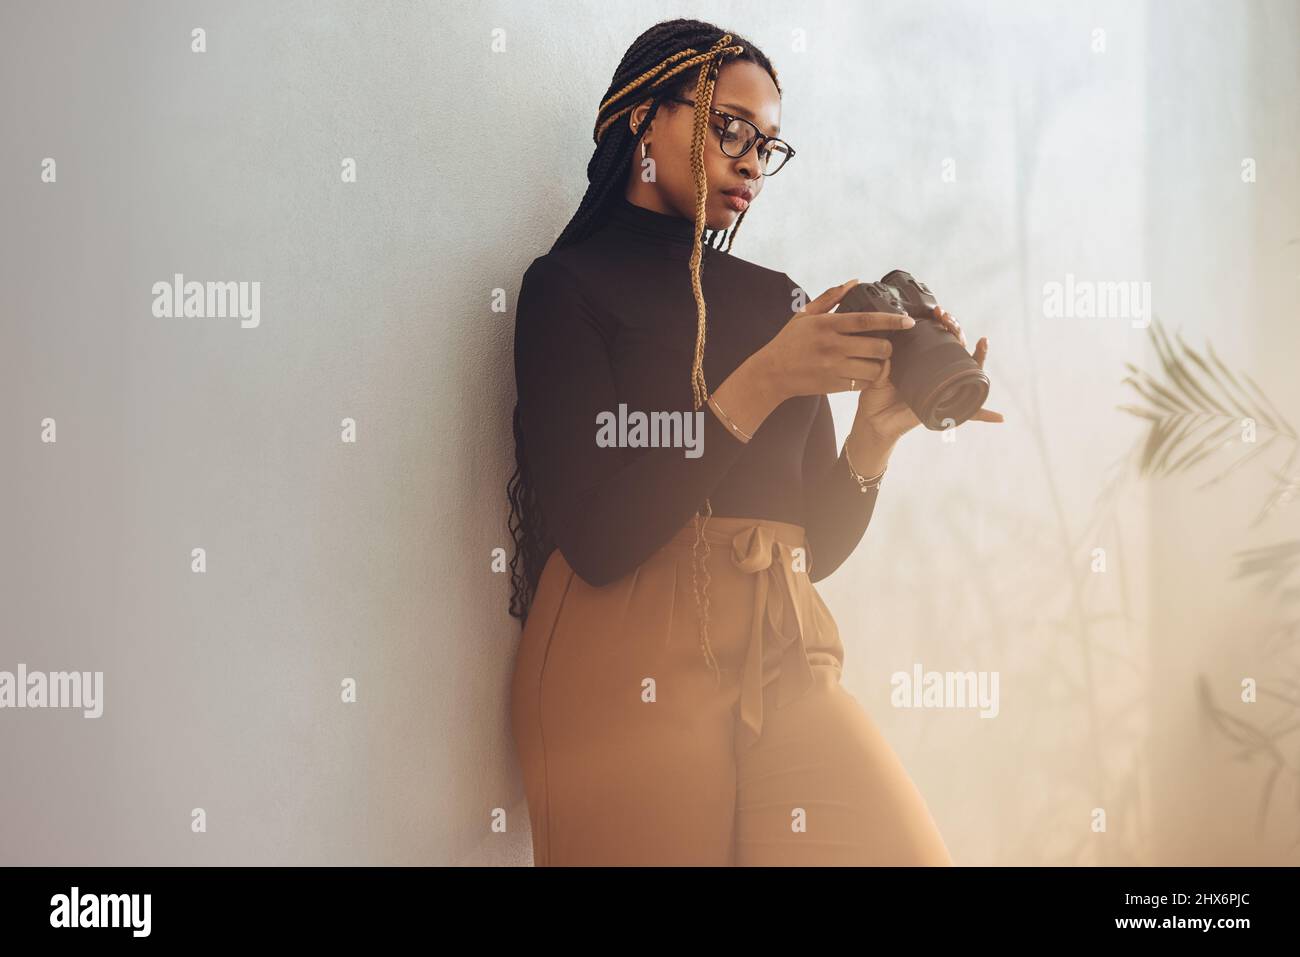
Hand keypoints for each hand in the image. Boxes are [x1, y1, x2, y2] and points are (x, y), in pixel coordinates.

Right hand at [759, 279, 913, 402]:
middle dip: (888, 347)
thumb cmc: (789, 342)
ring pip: (874, 368)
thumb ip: (830, 297)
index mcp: (827, 325)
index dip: (891, 320)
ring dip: (880, 364)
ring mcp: (833, 367)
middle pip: (877, 347)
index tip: (908, 321)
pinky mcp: (833, 385)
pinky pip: (863, 383)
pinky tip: (863, 372)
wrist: (772, 373)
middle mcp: (832, 346)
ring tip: (876, 360)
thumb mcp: (805, 315)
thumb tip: (854, 282)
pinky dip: (868, 378)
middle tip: (886, 345)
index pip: (866, 320)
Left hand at [850, 303, 1003, 446]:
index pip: (939, 336)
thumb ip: (883, 366)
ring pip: (969, 371)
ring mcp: (944, 389)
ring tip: (982, 342)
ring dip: (979, 356)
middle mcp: (937, 372)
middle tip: (947, 319)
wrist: (873, 422)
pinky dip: (985, 415)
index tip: (937, 311)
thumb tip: (888, 359)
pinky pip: (968, 414)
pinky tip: (999, 417)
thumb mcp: (879, 375)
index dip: (942, 322)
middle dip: (957, 329)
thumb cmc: (876, 396)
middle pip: (957, 347)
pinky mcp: (946, 409)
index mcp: (922, 360)